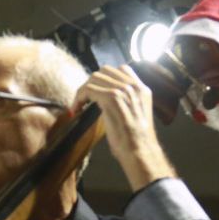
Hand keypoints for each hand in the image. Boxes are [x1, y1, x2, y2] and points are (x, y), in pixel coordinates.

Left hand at [75, 65, 175, 191]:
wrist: (139, 150)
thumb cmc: (134, 140)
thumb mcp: (133, 115)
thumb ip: (125, 103)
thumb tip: (106, 101)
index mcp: (141, 89)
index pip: (121, 69)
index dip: (104, 78)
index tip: (95, 93)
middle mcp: (134, 86)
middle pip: (105, 70)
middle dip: (91, 83)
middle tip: (84, 99)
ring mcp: (123, 90)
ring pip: (95, 78)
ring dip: (83, 90)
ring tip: (79, 105)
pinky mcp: (112, 98)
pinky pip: (88, 89)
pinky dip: (79, 98)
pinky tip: (76, 109)